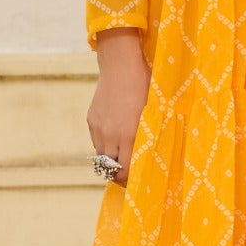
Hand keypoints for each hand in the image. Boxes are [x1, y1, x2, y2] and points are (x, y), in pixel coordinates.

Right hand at [88, 27, 149, 181]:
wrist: (121, 65)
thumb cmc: (145, 86)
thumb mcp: (154, 112)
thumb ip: (149, 136)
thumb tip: (151, 156)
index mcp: (130, 135)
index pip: (126, 170)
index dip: (130, 180)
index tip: (136, 181)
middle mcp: (111, 135)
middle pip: (111, 169)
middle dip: (119, 175)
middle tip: (129, 174)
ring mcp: (99, 128)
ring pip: (102, 157)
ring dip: (111, 160)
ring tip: (122, 156)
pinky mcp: (91, 121)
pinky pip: (97, 142)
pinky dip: (105, 145)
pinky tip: (115, 136)